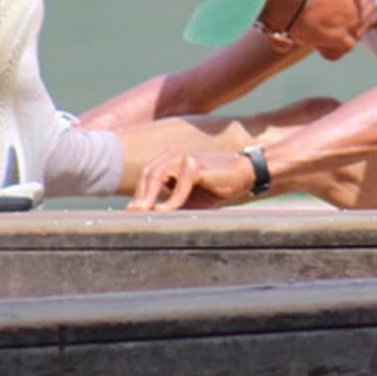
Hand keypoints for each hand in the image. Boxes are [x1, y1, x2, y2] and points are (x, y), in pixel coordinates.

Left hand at [126, 148, 254, 210]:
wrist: (245, 175)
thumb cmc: (217, 188)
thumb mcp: (190, 199)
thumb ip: (171, 205)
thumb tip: (150, 220)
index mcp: (170, 160)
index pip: (146, 175)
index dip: (138, 193)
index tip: (131, 212)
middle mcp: (174, 155)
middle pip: (148, 174)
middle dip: (140, 196)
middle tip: (133, 214)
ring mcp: (184, 158)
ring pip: (157, 176)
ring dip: (149, 197)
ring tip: (144, 213)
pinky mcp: (196, 165)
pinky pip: (179, 184)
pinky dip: (172, 200)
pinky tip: (165, 211)